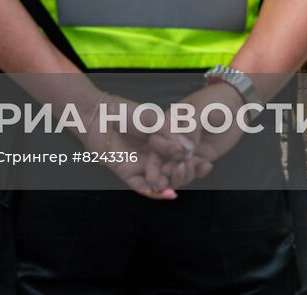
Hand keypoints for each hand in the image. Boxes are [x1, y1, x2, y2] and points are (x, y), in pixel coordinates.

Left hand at [77, 91, 191, 200]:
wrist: (100, 115)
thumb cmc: (126, 112)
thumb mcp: (153, 119)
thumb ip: (170, 135)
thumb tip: (186, 150)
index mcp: (163, 144)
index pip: (182, 158)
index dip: (194, 162)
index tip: (206, 163)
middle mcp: (154, 158)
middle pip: (175, 173)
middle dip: (185, 174)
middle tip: (188, 167)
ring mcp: (142, 167)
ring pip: (161, 183)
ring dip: (172, 183)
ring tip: (177, 176)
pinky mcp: (128, 174)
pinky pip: (143, 188)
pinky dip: (156, 193)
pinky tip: (168, 192)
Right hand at [150, 82, 248, 190]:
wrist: (236, 106)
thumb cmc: (214, 101)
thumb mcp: (201, 108)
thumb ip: (191, 126)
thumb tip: (185, 148)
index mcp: (169, 123)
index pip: (157, 138)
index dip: (160, 149)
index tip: (171, 155)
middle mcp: (175, 138)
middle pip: (163, 157)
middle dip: (165, 168)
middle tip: (173, 174)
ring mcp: (187, 149)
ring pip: (178, 166)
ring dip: (182, 173)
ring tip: (190, 170)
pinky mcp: (200, 157)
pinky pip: (195, 169)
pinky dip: (199, 171)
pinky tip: (207, 166)